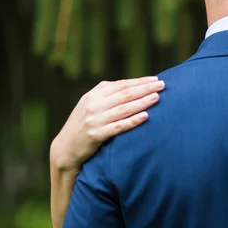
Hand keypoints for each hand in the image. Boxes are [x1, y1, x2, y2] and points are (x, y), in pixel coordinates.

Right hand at [50, 76, 164, 171]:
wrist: (65, 148)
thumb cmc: (83, 125)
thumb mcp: (90, 106)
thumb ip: (107, 96)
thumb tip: (133, 86)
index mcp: (93, 95)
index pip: (121, 85)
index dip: (139, 81)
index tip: (155, 79)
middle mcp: (93, 105)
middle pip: (124, 94)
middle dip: (145, 89)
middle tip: (162, 85)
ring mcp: (94, 120)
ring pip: (123, 108)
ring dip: (142, 102)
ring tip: (157, 97)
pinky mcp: (96, 135)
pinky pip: (119, 127)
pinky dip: (133, 121)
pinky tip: (146, 116)